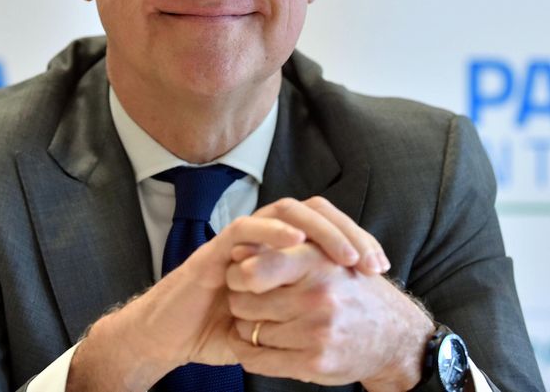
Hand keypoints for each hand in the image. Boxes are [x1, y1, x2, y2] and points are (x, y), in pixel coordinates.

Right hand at [69, 197, 386, 391]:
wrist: (169, 339)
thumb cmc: (219, 329)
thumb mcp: (272, 323)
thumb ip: (300, 311)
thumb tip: (351, 317)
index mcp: (277, 251)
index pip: (322, 226)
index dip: (354, 239)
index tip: (379, 268)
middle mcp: (261, 238)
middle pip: (310, 210)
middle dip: (347, 231)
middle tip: (372, 262)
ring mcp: (238, 241)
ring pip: (284, 210)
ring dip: (320, 229)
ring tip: (346, 255)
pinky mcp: (214, 250)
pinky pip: (244, 228)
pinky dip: (272, 230)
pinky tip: (296, 242)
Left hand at [226, 242, 433, 390]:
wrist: (394, 336)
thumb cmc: (351, 290)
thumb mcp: (327, 257)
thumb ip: (283, 251)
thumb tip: (236, 251)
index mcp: (318, 262)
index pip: (255, 268)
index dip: (238, 273)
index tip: (240, 275)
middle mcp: (318, 297)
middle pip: (245, 302)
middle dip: (239, 300)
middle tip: (247, 300)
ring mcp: (316, 333)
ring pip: (249, 331)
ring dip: (246, 327)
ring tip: (259, 320)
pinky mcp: (314, 363)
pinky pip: (258, 359)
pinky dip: (248, 352)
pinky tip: (254, 344)